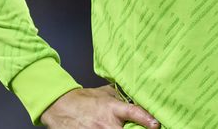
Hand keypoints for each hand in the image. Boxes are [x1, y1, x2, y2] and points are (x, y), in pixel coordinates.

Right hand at [39, 85, 158, 127]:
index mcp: (112, 108)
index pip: (133, 112)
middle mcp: (107, 124)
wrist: (61, 107)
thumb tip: (139, 96)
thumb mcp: (105, 93)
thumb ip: (122, 96)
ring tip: (120, 128)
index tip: (156, 125)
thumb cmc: (84, 100)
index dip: (147, 119)